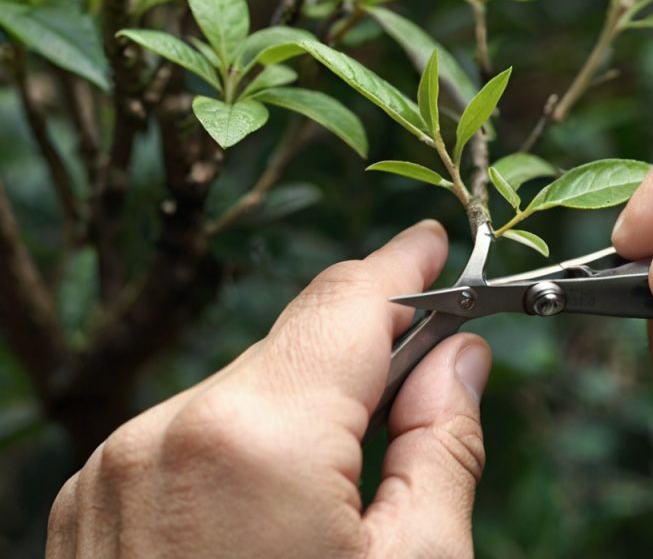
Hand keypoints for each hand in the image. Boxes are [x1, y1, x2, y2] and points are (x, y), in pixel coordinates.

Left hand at [45, 221, 492, 557]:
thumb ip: (443, 445)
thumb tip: (461, 361)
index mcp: (253, 434)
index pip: (349, 301)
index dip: (404, 265)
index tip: (435, 244)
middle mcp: (163, 431)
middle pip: (295, 346)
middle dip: (368, 350)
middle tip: (434, 376)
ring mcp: (112, 470)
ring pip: (243, 392)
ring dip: (309, 405)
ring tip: (358, 478)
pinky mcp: (92, 507)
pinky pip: (192, 440)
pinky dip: (251, 446)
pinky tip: (286, 506)